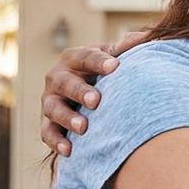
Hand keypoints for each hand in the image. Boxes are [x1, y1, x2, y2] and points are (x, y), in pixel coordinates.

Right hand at [39, 31, 148, 156]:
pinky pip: (47, 133)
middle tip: (96, 100)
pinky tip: (69, 150)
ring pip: (53, 109)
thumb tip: (141, 38)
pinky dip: (56, 141)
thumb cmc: (104, 72)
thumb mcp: (112, 57)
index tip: (115, 66)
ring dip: (67, 118)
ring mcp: (50, 101)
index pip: (85, 57)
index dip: (98, 61)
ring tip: (83, 127)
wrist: (87, 93)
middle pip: (65, 83)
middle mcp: (57, 78)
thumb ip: (125, 48)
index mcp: (74, 58)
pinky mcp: (47, 122)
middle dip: (79, 91)